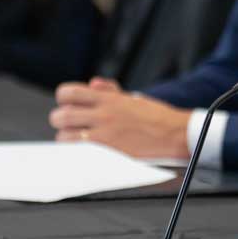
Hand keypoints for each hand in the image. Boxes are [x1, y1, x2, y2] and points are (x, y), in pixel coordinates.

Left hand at [49, 78, 192, 158]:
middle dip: (60, 121)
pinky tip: (82, 154)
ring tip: (75, 141)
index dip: (63, 99)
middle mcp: (103, 115)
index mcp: (108, 99)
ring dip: (66, 139)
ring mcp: (104, 135)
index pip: (68, 93)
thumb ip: (110, 91)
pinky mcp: (108, 153)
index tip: (68, 104)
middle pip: (61, 116)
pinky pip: (78, 154)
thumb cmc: (158, 118)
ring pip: (64, 137)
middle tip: (69, 125)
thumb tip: (93, 84)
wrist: (176, 134)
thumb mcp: (133, 98)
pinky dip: (75, 154)